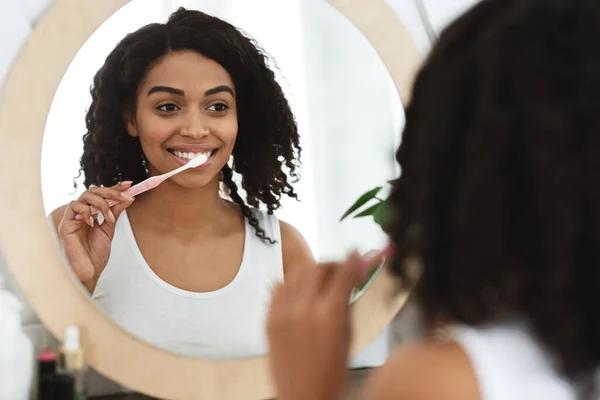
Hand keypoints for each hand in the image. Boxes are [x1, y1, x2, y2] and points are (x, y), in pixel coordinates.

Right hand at [57, 181, 134, 285]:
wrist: (88, 272)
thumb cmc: (95, 255)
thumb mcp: (109, 230)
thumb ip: (115, 214)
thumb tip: (128, 198)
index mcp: (92, 214)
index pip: (102, 195)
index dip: (115, 188)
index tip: (129, 185)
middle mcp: (82, 213)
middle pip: (93, 191)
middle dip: (111, 192)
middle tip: (125, 197)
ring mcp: (73, 218)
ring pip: (85, 196)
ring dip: (102, 203)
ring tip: (109, 218)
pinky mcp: (66, 224)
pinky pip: (74, 207)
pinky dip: (86, 211)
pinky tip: (93, 223)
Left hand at [267, 248, 389, 399]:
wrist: (303, 396)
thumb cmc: (333, 372)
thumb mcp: (348, 335)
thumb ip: (349, 301)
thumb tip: (355, 275)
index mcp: (329, 314)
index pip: (342, 274)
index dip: (352, 259)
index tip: (356, 252)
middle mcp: (304, 308)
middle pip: (318, 267)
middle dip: (332, 264)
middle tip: (340, 269)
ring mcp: (282, 312)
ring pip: (297, 273)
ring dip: (312, 270)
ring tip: (321, 278)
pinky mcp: (269, 318)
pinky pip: (279, 287)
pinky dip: (292, 283)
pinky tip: (301, 290)